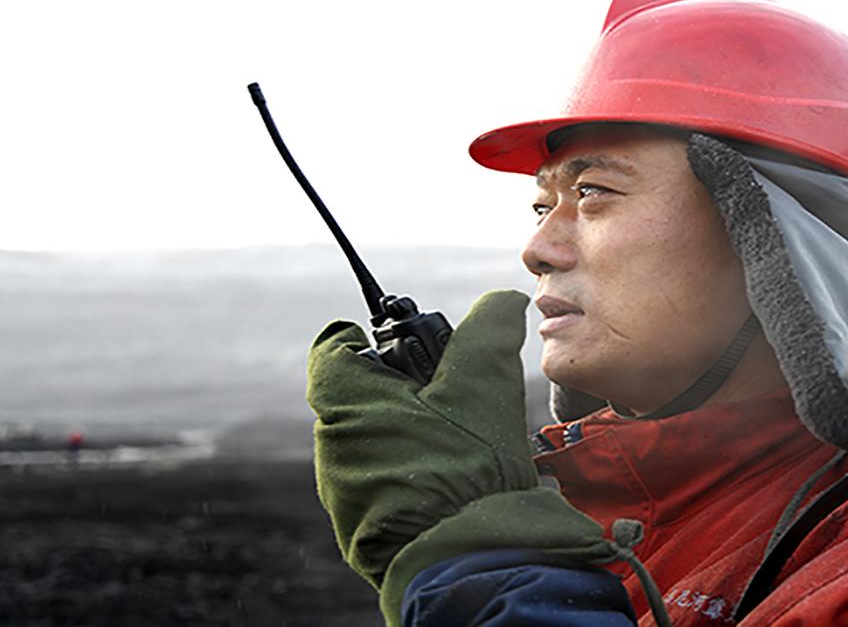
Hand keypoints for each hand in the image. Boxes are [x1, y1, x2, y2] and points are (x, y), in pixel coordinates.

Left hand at [306, 290, 538, 586]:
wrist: (466, 560)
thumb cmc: (467, 469)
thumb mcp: (485, 383)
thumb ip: (489, 329)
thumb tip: (503, 299)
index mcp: (344, 401)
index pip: (336, 344)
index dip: (373, 335)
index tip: (411, 345)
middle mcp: (330, 445)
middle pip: (363, 392)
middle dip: (407, 388)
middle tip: (457, 396)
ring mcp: (343, 491)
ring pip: (376, 438)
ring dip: (414, 431)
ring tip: (463, 444)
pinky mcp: (361, 525)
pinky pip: (382, 479)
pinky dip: (414, 470)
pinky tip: (453, 479)